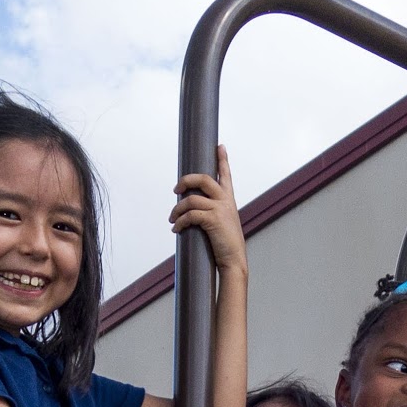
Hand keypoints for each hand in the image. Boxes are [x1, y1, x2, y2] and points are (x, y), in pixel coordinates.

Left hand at [168, 146, 244, 272]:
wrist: (234, 260)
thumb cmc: (226, 245)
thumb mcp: (223, 224)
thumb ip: (212, 213)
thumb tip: (193, 210)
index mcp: (228, 200)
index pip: (226, 175)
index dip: (222, 159)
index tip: (220, 146)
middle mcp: (225, 201)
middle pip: (203, 179)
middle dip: (186, 181)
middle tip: (176, 190)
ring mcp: (220, 209)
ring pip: (191, 199)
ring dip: (177, 209)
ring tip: (172, 219)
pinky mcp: (213, 220)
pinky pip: (190, 215)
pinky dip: (179, 222)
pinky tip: (176, 229)